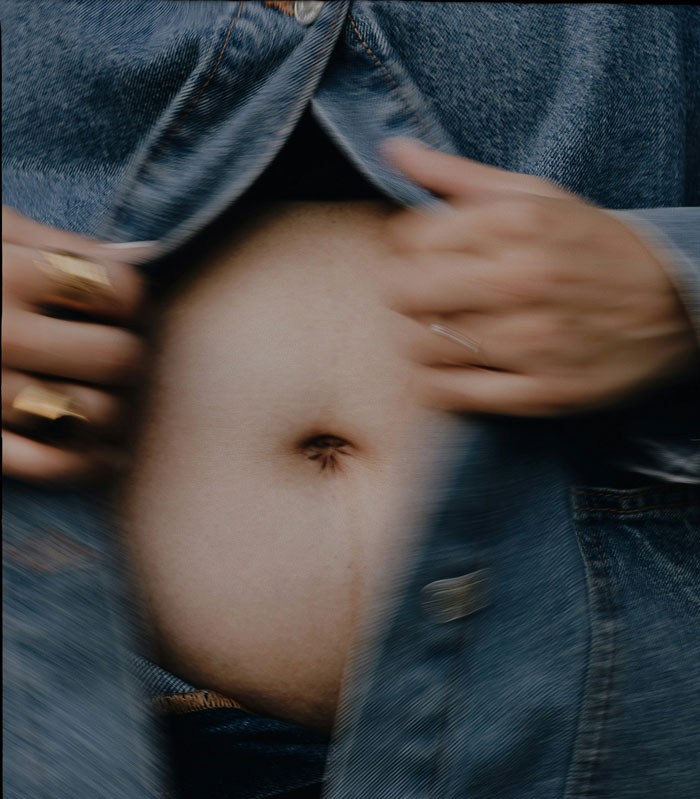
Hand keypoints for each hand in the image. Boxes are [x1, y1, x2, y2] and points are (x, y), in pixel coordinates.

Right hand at [2, 207, 153, 481]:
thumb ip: (56, 242)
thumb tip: (143, 253)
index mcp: (3, 273)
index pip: (118, 288)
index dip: (127, 294)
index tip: (114, 298)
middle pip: (118, 355)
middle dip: (126, 351)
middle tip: (108, 346)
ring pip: (95, 414)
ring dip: (112, 408)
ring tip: (100, 395)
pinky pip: (51, 466)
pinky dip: (86, 463)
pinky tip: (98, 452)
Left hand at [381, 140, 699, 415]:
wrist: (678, 304)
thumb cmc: (596, 246)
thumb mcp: (539, 196)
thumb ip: (460, 176)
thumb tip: (394, 151)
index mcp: (518, 223)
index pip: (411, 239)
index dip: (408, 248)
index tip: (424, 255)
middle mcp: (522, 281)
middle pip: (406, 293)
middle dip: (404, 292)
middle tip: (425, 295)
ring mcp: (534, 342)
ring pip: (422, 346)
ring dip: (420, 338)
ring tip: (442, 329)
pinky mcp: (543, 391)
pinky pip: (453, 394)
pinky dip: (440, 382)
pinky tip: (457, 366)